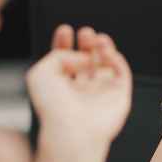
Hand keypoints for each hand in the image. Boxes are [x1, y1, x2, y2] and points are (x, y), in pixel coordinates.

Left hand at [26, 25, 132, 156]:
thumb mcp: (40, 73)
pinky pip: (121, 72)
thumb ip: (58, 54)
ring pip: (106, 64)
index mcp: (61, 87)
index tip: (65, 30)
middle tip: (85, 32)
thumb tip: (82, 55)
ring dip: (103, 46)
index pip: (64, 61)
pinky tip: (106, 52)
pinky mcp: (119, 97)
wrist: (71, 130)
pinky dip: (116, 57)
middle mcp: (81, 91)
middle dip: (86, 43)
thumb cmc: (53, 107)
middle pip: (86, 60)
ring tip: (97, 38)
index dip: (65, 43)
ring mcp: (101, 94)